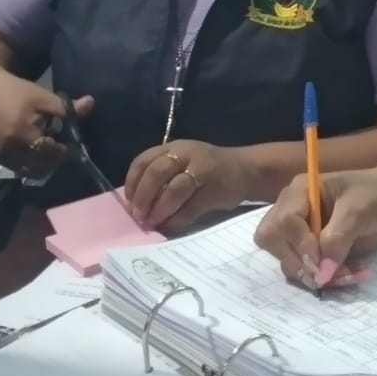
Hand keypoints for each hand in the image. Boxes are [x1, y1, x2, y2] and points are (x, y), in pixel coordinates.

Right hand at [0, 72, 92, 178]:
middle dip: (57, 157)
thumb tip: (91, 104)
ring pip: (32, 170)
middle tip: (64, 144)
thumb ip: (67, 107)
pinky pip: (21, 168)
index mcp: (22, 134)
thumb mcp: (43, 96)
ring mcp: (2, 156)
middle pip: (43, 165)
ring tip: (49, 144)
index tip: (78, 145)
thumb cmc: (16, 92)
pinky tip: (36, 146)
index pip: (52, 153)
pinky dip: (33, 161)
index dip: (67, 151)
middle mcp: (9, 150)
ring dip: (45, 161)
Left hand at [125, 141, 254, 231]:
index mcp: (175, 148)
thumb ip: (162, 175)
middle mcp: (187, 155)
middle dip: (143, 197)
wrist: (247, 170)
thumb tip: (136, 204)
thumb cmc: (209, 169)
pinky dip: (176, 220)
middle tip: (138, 216)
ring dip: (159, 210)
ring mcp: (202, 171)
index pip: (144, 160)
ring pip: (173, 190)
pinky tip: (170, 227)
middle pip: (156, 173)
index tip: (129, 201)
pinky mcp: (215, 190)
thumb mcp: (185, 162)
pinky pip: (190, 208)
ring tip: (152, 223)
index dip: (132, 182)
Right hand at [253, 170, 376, 289]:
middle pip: (270, 240)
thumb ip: (337, 240)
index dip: (300, 244)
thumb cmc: (375, 196)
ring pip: (285, 259)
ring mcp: (297, 231)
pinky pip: (302, 269)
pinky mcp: (308, 249)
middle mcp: (291, 210)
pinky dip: (321, 278)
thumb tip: (321, 274)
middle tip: (324, 274)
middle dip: (295, 261)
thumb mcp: (358, 212)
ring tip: (344, 276)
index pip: (284, 221)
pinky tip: (345, 276)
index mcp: (300, 192)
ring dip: (311, 274)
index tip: (322, 261)